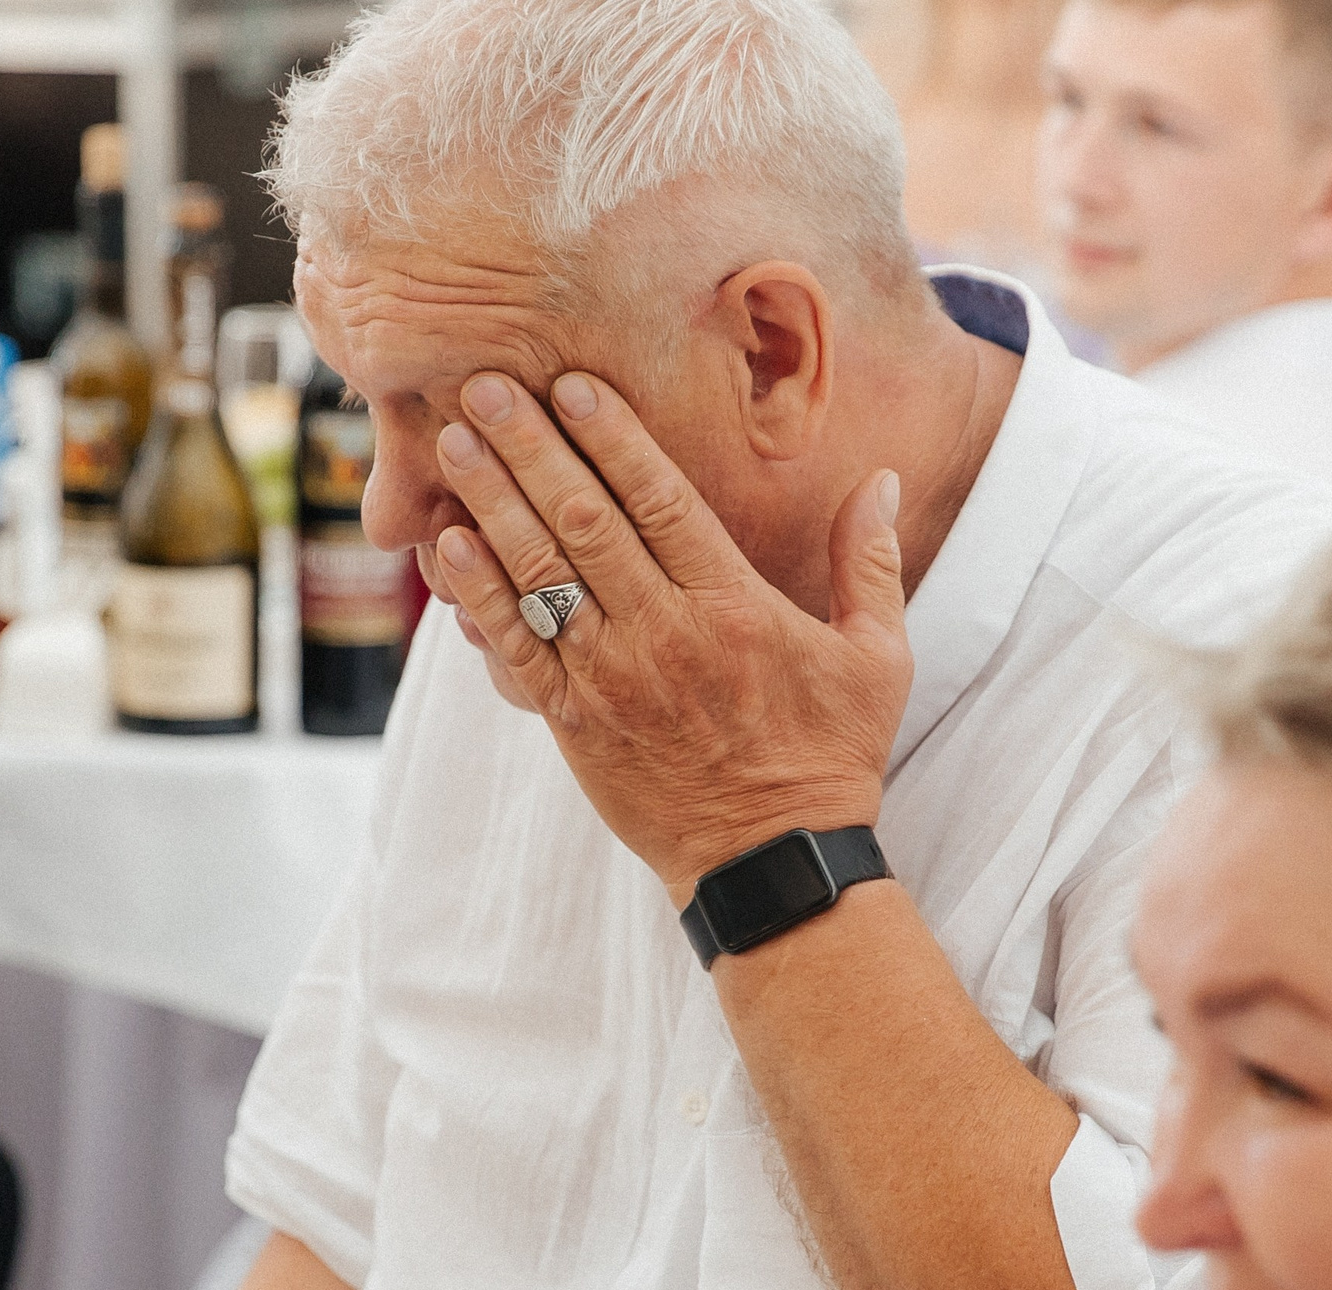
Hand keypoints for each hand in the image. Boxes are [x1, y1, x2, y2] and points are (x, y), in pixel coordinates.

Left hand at [431, 371, 911, 896]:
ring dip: (492, 502)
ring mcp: (611, 680)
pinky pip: (514, 648)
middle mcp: (665, 634)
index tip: (573, 384)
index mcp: (734, 606)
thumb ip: (869, 563)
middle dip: (532, 447)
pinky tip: (448, 546)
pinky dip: (479, 595)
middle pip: (585, 520)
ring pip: (540, 574)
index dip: (613, 437)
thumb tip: (883, 480)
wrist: (771, 862)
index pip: (661, 501)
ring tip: (454, 443)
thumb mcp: (877, 658)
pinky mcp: (574, 723)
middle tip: (486, 386)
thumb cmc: (829, 757)